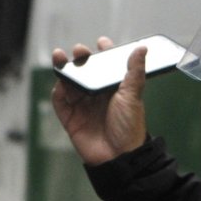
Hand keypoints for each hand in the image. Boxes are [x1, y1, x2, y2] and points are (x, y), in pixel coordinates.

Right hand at [51, 36, 148, 165]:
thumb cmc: (129, 127)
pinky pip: (60, 102)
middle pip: (85, 71)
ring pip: (70, 83)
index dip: (103, 53)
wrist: (118, 157)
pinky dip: (58, 92)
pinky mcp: (71, 118)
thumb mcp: (133, 96)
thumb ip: (134, 71)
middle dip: (80, 58)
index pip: (106, 66)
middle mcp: (96, 95)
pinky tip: (60, 85)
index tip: (102, 42)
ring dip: (65, 70)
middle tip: (79, 50)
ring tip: (61, 58)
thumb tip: (141, 48)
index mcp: (113, 88)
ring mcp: (82, 106)